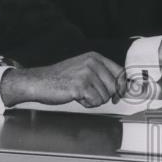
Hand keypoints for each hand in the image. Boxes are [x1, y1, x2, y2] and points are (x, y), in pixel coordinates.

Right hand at [0, 51, 124, 107]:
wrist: (39, 82)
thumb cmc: (60, 78)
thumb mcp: (84, 69)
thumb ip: (101, 75)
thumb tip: (120, 88)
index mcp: (95, 57)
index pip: (120, 72)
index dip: (122, 86)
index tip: (120, 94)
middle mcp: (93, 63)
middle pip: (114, 87)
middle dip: (104, 95)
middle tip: (89, 94)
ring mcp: (87, 74)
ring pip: (105, 96)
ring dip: (93, 100)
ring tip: (80, 94)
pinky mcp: (80, 86)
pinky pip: (95, 101)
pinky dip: (87, 104)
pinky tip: (77, 97)